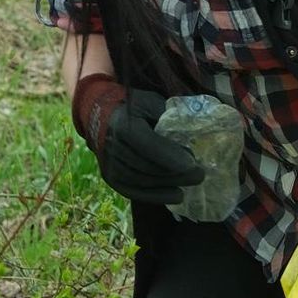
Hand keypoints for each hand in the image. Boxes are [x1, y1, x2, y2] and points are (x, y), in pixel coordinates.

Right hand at [72, 76, 203, 204]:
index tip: (193, 163)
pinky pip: (137, 193)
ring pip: (145, 182)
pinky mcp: (112, 179)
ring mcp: (111, 167)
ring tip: (192, 182)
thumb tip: (194, 128)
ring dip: (171, 184)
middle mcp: (114, 149)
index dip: (171, 157)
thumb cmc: (130, 107)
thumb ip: (168, 115)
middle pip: (149, 167)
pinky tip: (177, 196)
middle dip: (177, 174)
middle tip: (200, 175)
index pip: (149, 146)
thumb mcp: (149, 102)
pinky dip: (158, 196)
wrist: (98, 116)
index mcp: (123, 126)